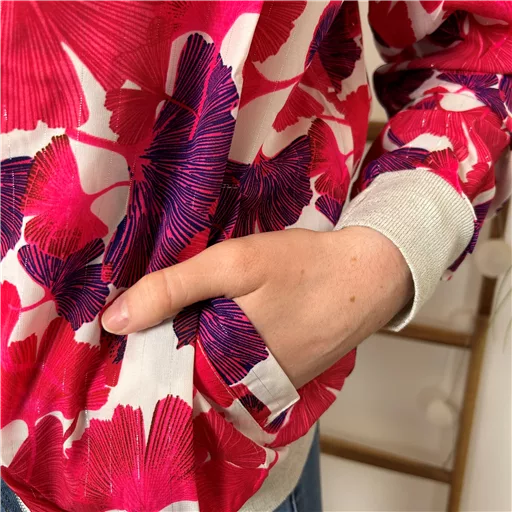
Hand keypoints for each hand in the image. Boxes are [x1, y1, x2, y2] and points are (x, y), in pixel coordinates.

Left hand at [102, 227, 412, 387]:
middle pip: (191, 368)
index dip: (145, 341)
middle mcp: (245, 389)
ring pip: (218, 363)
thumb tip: (112, 320)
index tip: (132, 317)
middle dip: (174, 337)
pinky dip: (232, 338)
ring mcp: (269, 383)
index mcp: (225, 370)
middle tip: (166, 303)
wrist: (370, 276)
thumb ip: (172, 289)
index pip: (164, 369)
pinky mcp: (287, 371)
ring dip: (204, 336)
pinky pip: (244, 361)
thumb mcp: (233, 265)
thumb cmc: (302, 268)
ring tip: (201, 305)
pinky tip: (235, 313)